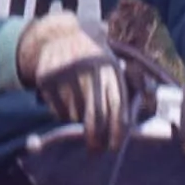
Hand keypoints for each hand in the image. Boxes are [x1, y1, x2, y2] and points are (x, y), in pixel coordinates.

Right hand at [17, 14, 124, 151]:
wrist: (60, 35)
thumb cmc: (94, 57)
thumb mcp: (113, 64)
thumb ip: (127, 87)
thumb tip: (136, 119)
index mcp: (109, 68)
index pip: (116, 107)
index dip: (116, 131)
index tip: (114, 146)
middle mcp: (88, 71)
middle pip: (95, 117)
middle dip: (97, 139)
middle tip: (96, 149)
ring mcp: (66, 75)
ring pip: (76, 117)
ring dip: (79, 123)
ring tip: (80, 110)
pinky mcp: (48, 80)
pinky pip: (58, 111)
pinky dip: (64, 114)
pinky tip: (67, 101)